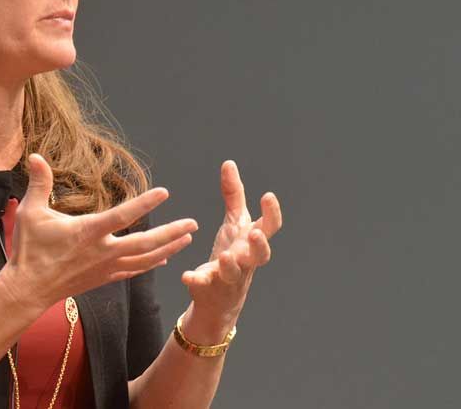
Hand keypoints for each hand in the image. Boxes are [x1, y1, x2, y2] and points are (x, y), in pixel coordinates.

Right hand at [2, 153, 198, 310]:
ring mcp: (105, 267)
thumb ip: (39, 183)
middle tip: (193, 224)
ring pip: (145, 259)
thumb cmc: (29, 249)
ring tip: (187, 239)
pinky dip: (151, 264)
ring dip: (168, 248)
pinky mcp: (104, 278)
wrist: (28, 289)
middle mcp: (102, 251)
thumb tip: (36, 156)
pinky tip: (163, 258)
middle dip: (172, 233)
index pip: (123, 215)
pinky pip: (134, 271)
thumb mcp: (30, 212)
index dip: (145, 203)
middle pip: (146, 243)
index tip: (165, 192)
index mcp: (88, 232)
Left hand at [180, 160, 281, 324]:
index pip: (270, 228)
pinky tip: (187, 275)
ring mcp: (228, 277)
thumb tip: (229, 163)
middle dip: (260, 246)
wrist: (219, 297)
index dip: (272, 213)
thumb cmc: (231, 254)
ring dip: (230, 265)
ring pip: (234, 274)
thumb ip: (233, 195)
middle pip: (260, 256)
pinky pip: (203, 285)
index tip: (268, 195)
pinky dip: (196, 280)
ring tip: (225, 257)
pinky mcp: (208, 288)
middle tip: (254, 235)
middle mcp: (245, 260)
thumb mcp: (234, 223)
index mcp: (251, 242)